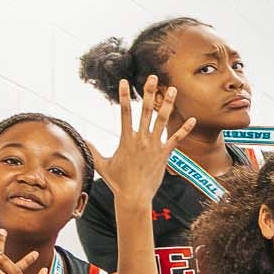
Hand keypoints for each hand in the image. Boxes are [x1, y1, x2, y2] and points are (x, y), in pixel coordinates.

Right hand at [103, 77, 191, 203]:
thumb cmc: (117, 181)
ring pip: (162, 120)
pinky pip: (176, 139)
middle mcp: (141, 139)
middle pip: (145, 111)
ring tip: (173, 89)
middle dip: (149, 92)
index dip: (124, 95)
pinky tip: (193, 119)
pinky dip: (184, 129)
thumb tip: (80, 139)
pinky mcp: (165, 155)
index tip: (124, 81)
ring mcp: (154, 146)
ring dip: (168, 104)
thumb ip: (92, 149)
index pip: (125, 112)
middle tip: (153, 77)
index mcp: (126, 139)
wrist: (134, 196)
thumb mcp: (101, 163)